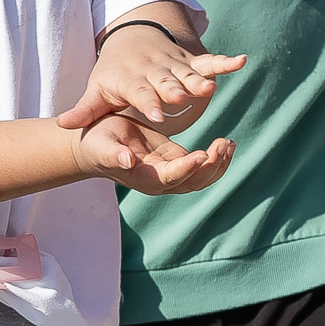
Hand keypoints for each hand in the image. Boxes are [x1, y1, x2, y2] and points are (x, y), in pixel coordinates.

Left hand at [56, 18, 244, 133]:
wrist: (131, 40)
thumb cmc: (114, 74)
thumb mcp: (97, 91)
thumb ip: (85, 111)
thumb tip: (62, 125)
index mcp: (131, 81)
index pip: (139, 93)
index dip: (148, 102)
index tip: (156, 115)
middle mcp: (154, 71)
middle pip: (165, 81)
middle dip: (174, 90)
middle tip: (182, 98)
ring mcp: (174, 65)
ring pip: (188, 74)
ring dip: (199, 80)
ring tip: (210, 87)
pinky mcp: (191, 62)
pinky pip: (209, 62)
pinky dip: (224, 62)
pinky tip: (241, 61)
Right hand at [77, 114, 233, 196]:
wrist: (95, 145)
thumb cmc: (95, 143)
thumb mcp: (101, 145)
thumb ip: (113, 154)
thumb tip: (127, 160)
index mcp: (143, 177)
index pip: (171, 178)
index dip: (187, 168)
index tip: (202, 154)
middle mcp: (160, 181)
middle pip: (193, 182)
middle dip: (211, 166)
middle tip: (223, 143)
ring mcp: (170, 173)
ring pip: (202, 178)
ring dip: (219, 164)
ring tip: (229, 144)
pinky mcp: (175, 162)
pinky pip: (201, 166)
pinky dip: (216, 158)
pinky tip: (226, 144)